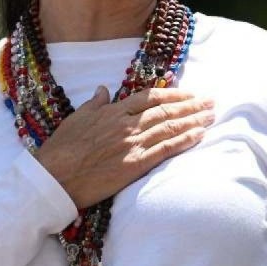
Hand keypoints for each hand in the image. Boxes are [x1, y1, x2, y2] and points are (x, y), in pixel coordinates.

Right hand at [33, 85, 213, 208]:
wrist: (55, 176)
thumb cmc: (61, 148)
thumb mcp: (76, 118)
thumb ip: (94, 104)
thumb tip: (103, 89)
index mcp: (112, 111)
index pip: (150, 97)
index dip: (173, 94)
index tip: (189, 93)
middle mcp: (126, 124)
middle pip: (165, 111)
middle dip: (191, 105)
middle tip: (210, 101)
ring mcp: (132, 144)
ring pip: (169, 128)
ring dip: (194, 120)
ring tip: (211, 116)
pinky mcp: (135, 165)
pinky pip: (165, 149)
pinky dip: (184, 140)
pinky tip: (199, 135)